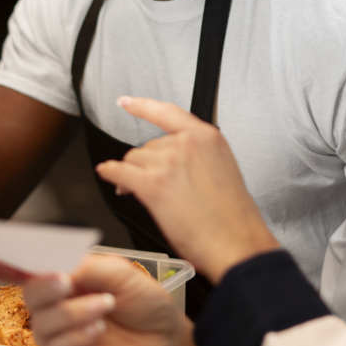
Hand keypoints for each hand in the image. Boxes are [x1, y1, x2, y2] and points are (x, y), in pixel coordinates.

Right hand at [0, 255, 192, 345]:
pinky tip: (96, 329)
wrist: (167, 338)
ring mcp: (62, 332)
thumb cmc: (146, 304)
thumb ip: (85, 267)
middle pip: (30, 294)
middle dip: (45, 286)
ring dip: (71, 312)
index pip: (29, 268)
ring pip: (42, 322)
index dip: (5, 263)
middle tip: (67, 282)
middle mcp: (59, 303)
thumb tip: (55, 266)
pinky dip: (74, 335)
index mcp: (68, 275)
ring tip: (104, 306)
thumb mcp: (120, 274)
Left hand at [96, 97, 280, 283]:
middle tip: (151, 182)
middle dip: (146, 163)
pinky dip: (110, 173)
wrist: (236, 243)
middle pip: (149, 144)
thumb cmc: (233, 217)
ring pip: (134, 160)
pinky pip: (120, 172)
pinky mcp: (153, 185)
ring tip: (137, 191)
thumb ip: (198, 156)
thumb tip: (172, 163)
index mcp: (208, 137)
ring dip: (132, 174)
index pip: (169, 112)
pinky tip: (108, 175)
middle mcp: (187, 144)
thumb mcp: (222, 170)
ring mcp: (169, 162)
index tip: (127, 102)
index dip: (143, 106)